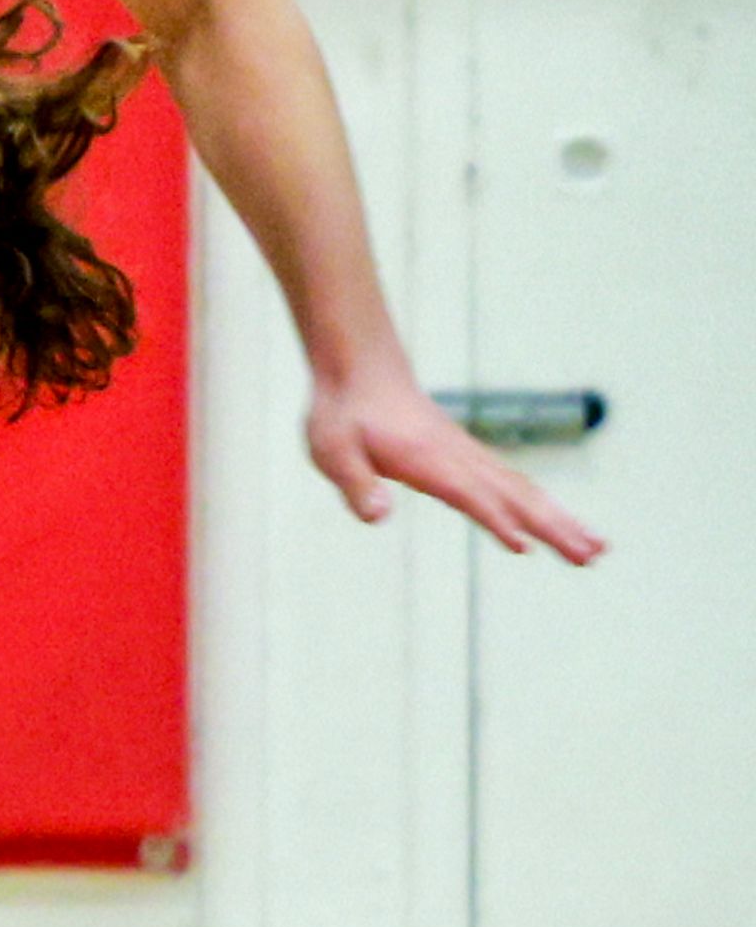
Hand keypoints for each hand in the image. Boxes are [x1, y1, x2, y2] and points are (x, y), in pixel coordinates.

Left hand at [307, 369, 602, 563]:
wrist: (359, 369)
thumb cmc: (343, 413)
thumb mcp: (330, 451)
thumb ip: (355, 485)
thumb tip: (378, 518)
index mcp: (427, 461)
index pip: (467, 494)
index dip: (494, 520)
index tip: (526, 546)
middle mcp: (457, 458)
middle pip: (514, 496)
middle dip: (553, 526)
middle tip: (593, 556)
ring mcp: (467, 455)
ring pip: (522, 490)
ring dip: (560, 519)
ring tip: (596, 549)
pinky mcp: (467, 456)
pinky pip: (511, 483)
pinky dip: (538, 505)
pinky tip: (555, 523)